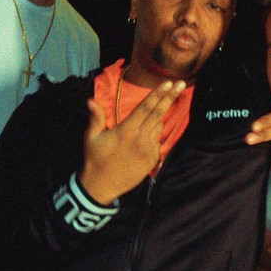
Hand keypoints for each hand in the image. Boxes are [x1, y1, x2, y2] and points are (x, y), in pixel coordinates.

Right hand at [79, 79, 185, 204]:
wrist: (101, 187)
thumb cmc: (95, 159)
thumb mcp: (91, 137)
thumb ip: (95, 117)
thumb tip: (90, 100)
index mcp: (126, 130)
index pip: (145, 107)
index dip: (157, 94)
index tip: (168, 83)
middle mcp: (140, 139)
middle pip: (158, 113)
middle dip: (170, 97)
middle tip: (181, 84)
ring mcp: (148, 150)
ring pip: (158, 127)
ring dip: (156, 120)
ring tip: (141, 125)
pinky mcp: (152, 160)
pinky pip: (157, 142)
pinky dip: (152, 136)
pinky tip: (140, 141)